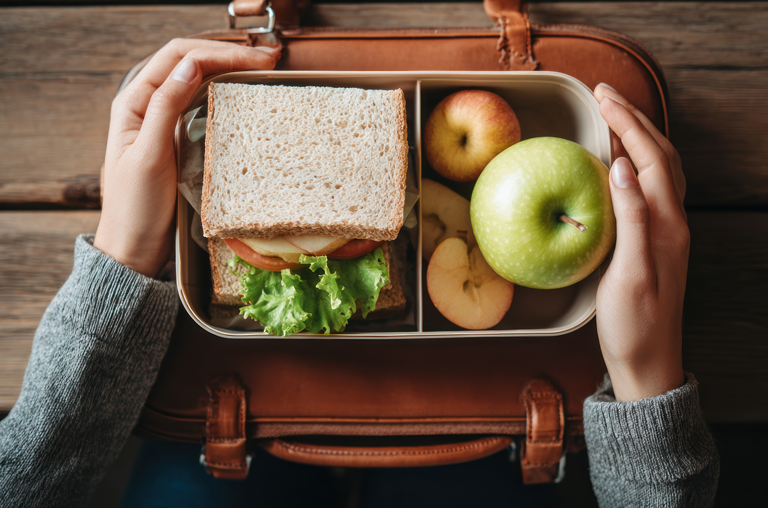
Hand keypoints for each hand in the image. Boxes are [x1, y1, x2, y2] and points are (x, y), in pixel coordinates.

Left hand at [94, 39, 279, 277]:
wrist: (133, 248)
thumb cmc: (135, 208)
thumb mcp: (150, 156)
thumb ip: (166, 107)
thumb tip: (191, 64)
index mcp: (134, 102)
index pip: (179, 58)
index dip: (218, 53)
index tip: (256, 61)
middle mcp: (148, 104)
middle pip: (190, 63)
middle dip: (229, 56)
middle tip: (269, 63)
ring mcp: (164, 121)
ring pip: (198, 80)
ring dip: (229, 70)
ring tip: (261, 72)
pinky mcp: (178, 138)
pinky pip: (201, 104)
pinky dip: (224, 93)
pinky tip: (242, 96)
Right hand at [594, 83, 687, 400]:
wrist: (649, 361)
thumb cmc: (635, 325)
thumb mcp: (628, 274)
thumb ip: (631, 219)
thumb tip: (622, 168)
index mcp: (666, 225)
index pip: (649, 159)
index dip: (627, 123)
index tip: (602, 98)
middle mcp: (672, 222)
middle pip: (659, 155)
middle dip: (634, 119)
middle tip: (604, 95)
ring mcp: (667, 231)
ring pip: (659, 169)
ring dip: (639, 135)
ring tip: (613, 116)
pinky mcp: (656, 241)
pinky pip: (651, 187)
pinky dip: (637, 161)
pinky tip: (620, 162)